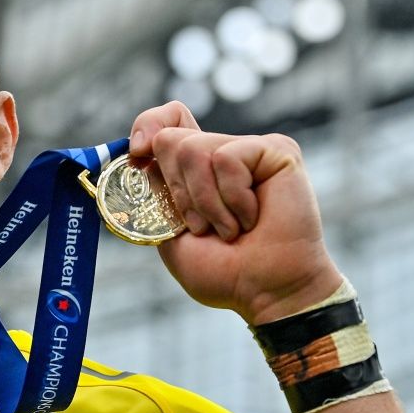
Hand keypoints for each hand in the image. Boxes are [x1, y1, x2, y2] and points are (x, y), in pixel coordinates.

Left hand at [128, 101, 341, 324]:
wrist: (268, 291)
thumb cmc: (225, 272)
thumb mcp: (169, 237)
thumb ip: (153, 195)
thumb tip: (138, 154)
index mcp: (196, 171)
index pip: (166, 121)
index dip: (147, 126)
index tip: (138, 154)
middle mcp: (222, 153)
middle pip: (171, 138)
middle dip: (177, 192)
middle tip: (204, 227)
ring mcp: (249, 149)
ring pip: (193, 149)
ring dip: (205, 202)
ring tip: (231, 229)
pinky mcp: (276, 150)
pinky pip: (227, 159)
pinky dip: (232, 198)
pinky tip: (252, 218)